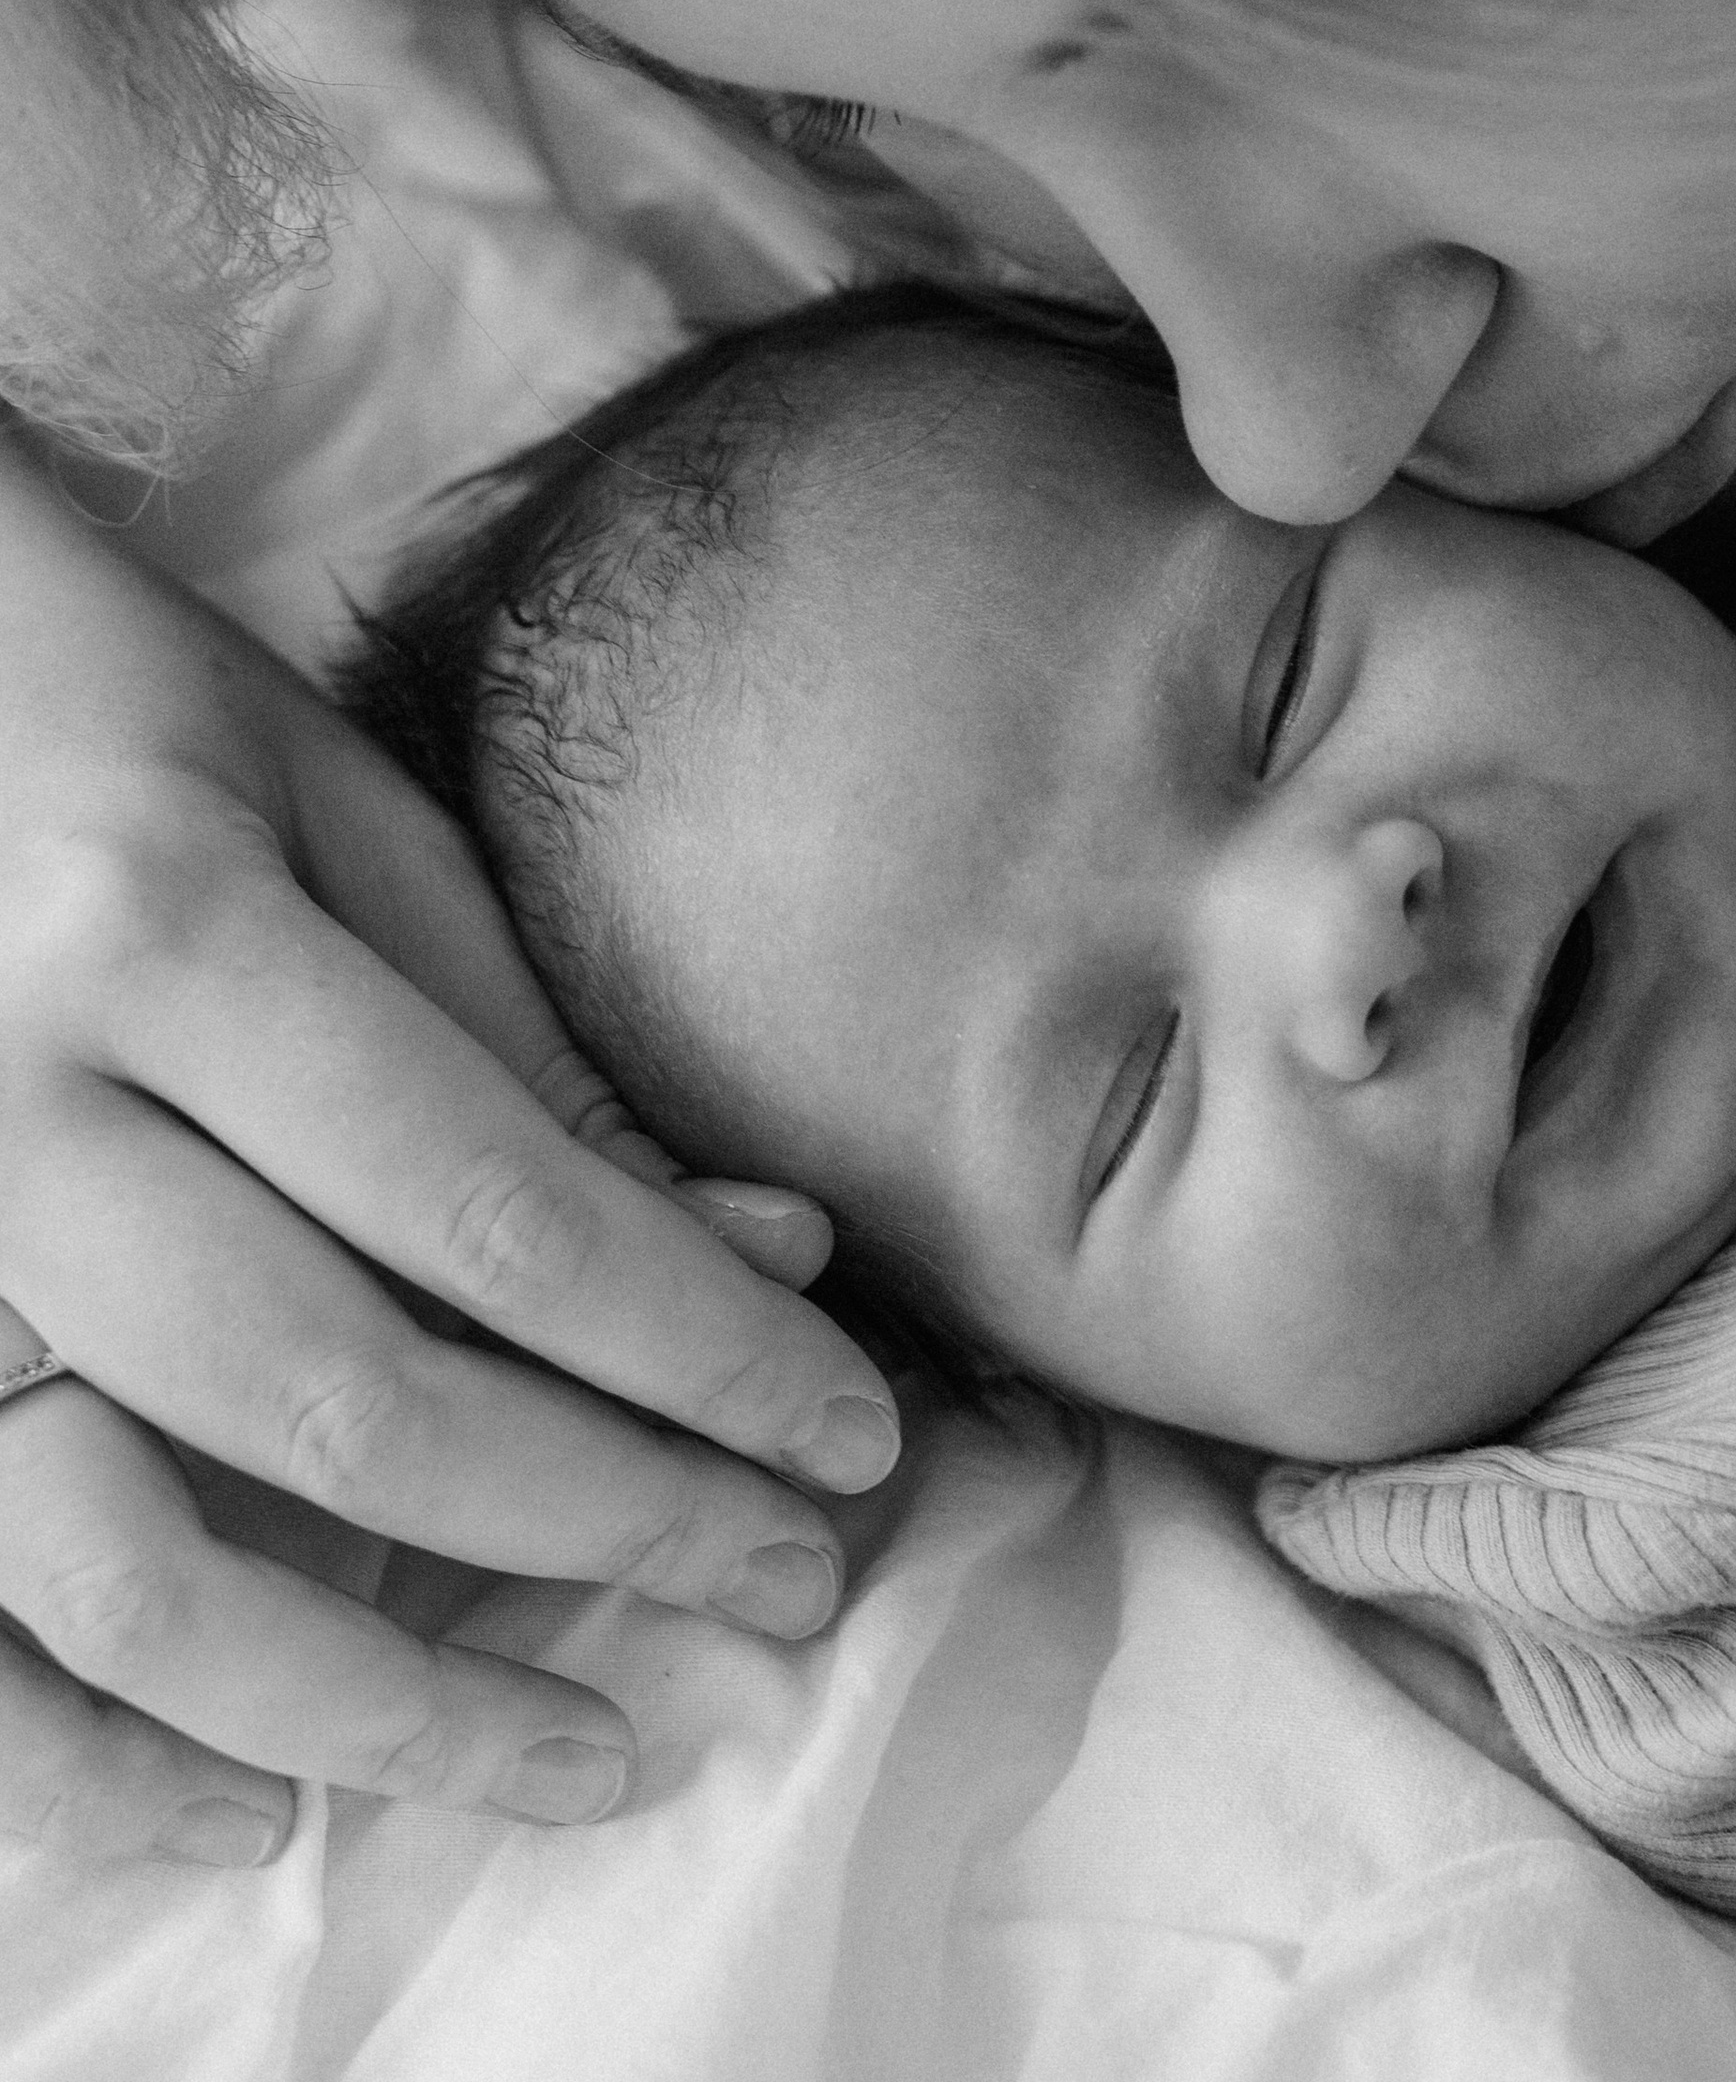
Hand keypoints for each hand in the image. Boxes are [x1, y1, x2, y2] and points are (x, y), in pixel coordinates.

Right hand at [0, 434, 898, 1871]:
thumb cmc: (127, 721)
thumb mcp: (335, 814)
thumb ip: (511, 1045)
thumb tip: (756, 1256)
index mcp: (159, 938)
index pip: (484, 1207)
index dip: (692, 1348)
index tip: (853, 1438)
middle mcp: (7, 1128)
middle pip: (343, 1403)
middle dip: (606, 1517)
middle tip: (794, 1578)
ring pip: (129, 1573)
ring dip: (385, 1701)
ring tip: (591, 1755)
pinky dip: (92, 1759)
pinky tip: (266, 1812)